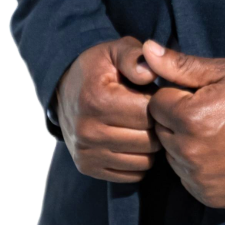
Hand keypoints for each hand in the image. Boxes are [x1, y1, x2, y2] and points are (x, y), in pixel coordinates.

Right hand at [55, 36, 163, 182]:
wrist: (65, 87)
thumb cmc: (99, 67)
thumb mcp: (116, 50)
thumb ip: (135, 56)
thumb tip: (150, 73)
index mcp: (97, 101)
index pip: (148, 113)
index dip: (160, 103)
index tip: (157, 94)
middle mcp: (88, 131)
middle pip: (148, 139)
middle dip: (158, 124)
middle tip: (154, 111)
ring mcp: (86, 153)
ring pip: (144, 160)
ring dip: (151, 144)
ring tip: (144, 125)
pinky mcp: (88, 167)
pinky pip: (132, 174)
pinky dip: (140, 159)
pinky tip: (135, 140)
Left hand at [144, 40, 224, 208]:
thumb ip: (182, 64)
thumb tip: (147, 50)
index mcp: (189, 116)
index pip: (157, 102)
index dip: (176, 95)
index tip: (199, 95)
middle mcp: (187, 151)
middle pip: (161, 129)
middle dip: (177, 119)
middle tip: (209, 113)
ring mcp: (197, 177)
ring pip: (172, 154)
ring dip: (184, 143)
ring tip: (216, 133)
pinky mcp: (206, 195)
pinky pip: (186, 177)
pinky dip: (196, 166)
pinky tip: (220, 153)